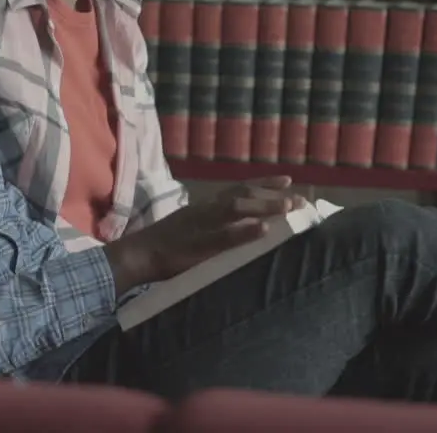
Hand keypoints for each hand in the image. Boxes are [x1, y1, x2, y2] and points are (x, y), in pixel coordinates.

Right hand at [104, 176, 304, 293]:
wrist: (135, 256)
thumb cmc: (162, 248)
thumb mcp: (191, 232)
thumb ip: (212, 229)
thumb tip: (239, 230)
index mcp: (203, 208)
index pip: (237, 190)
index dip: (263, 184)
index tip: (288, 180)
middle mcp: (203, 210)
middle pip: (242, 195)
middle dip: (273, 195)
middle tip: (302, 199)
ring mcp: (199, 226)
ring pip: (235, 210)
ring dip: (264, 207)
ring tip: (288, 208)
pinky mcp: (194, 245)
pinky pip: (222, 237)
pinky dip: (244, 232)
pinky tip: (263, 230)